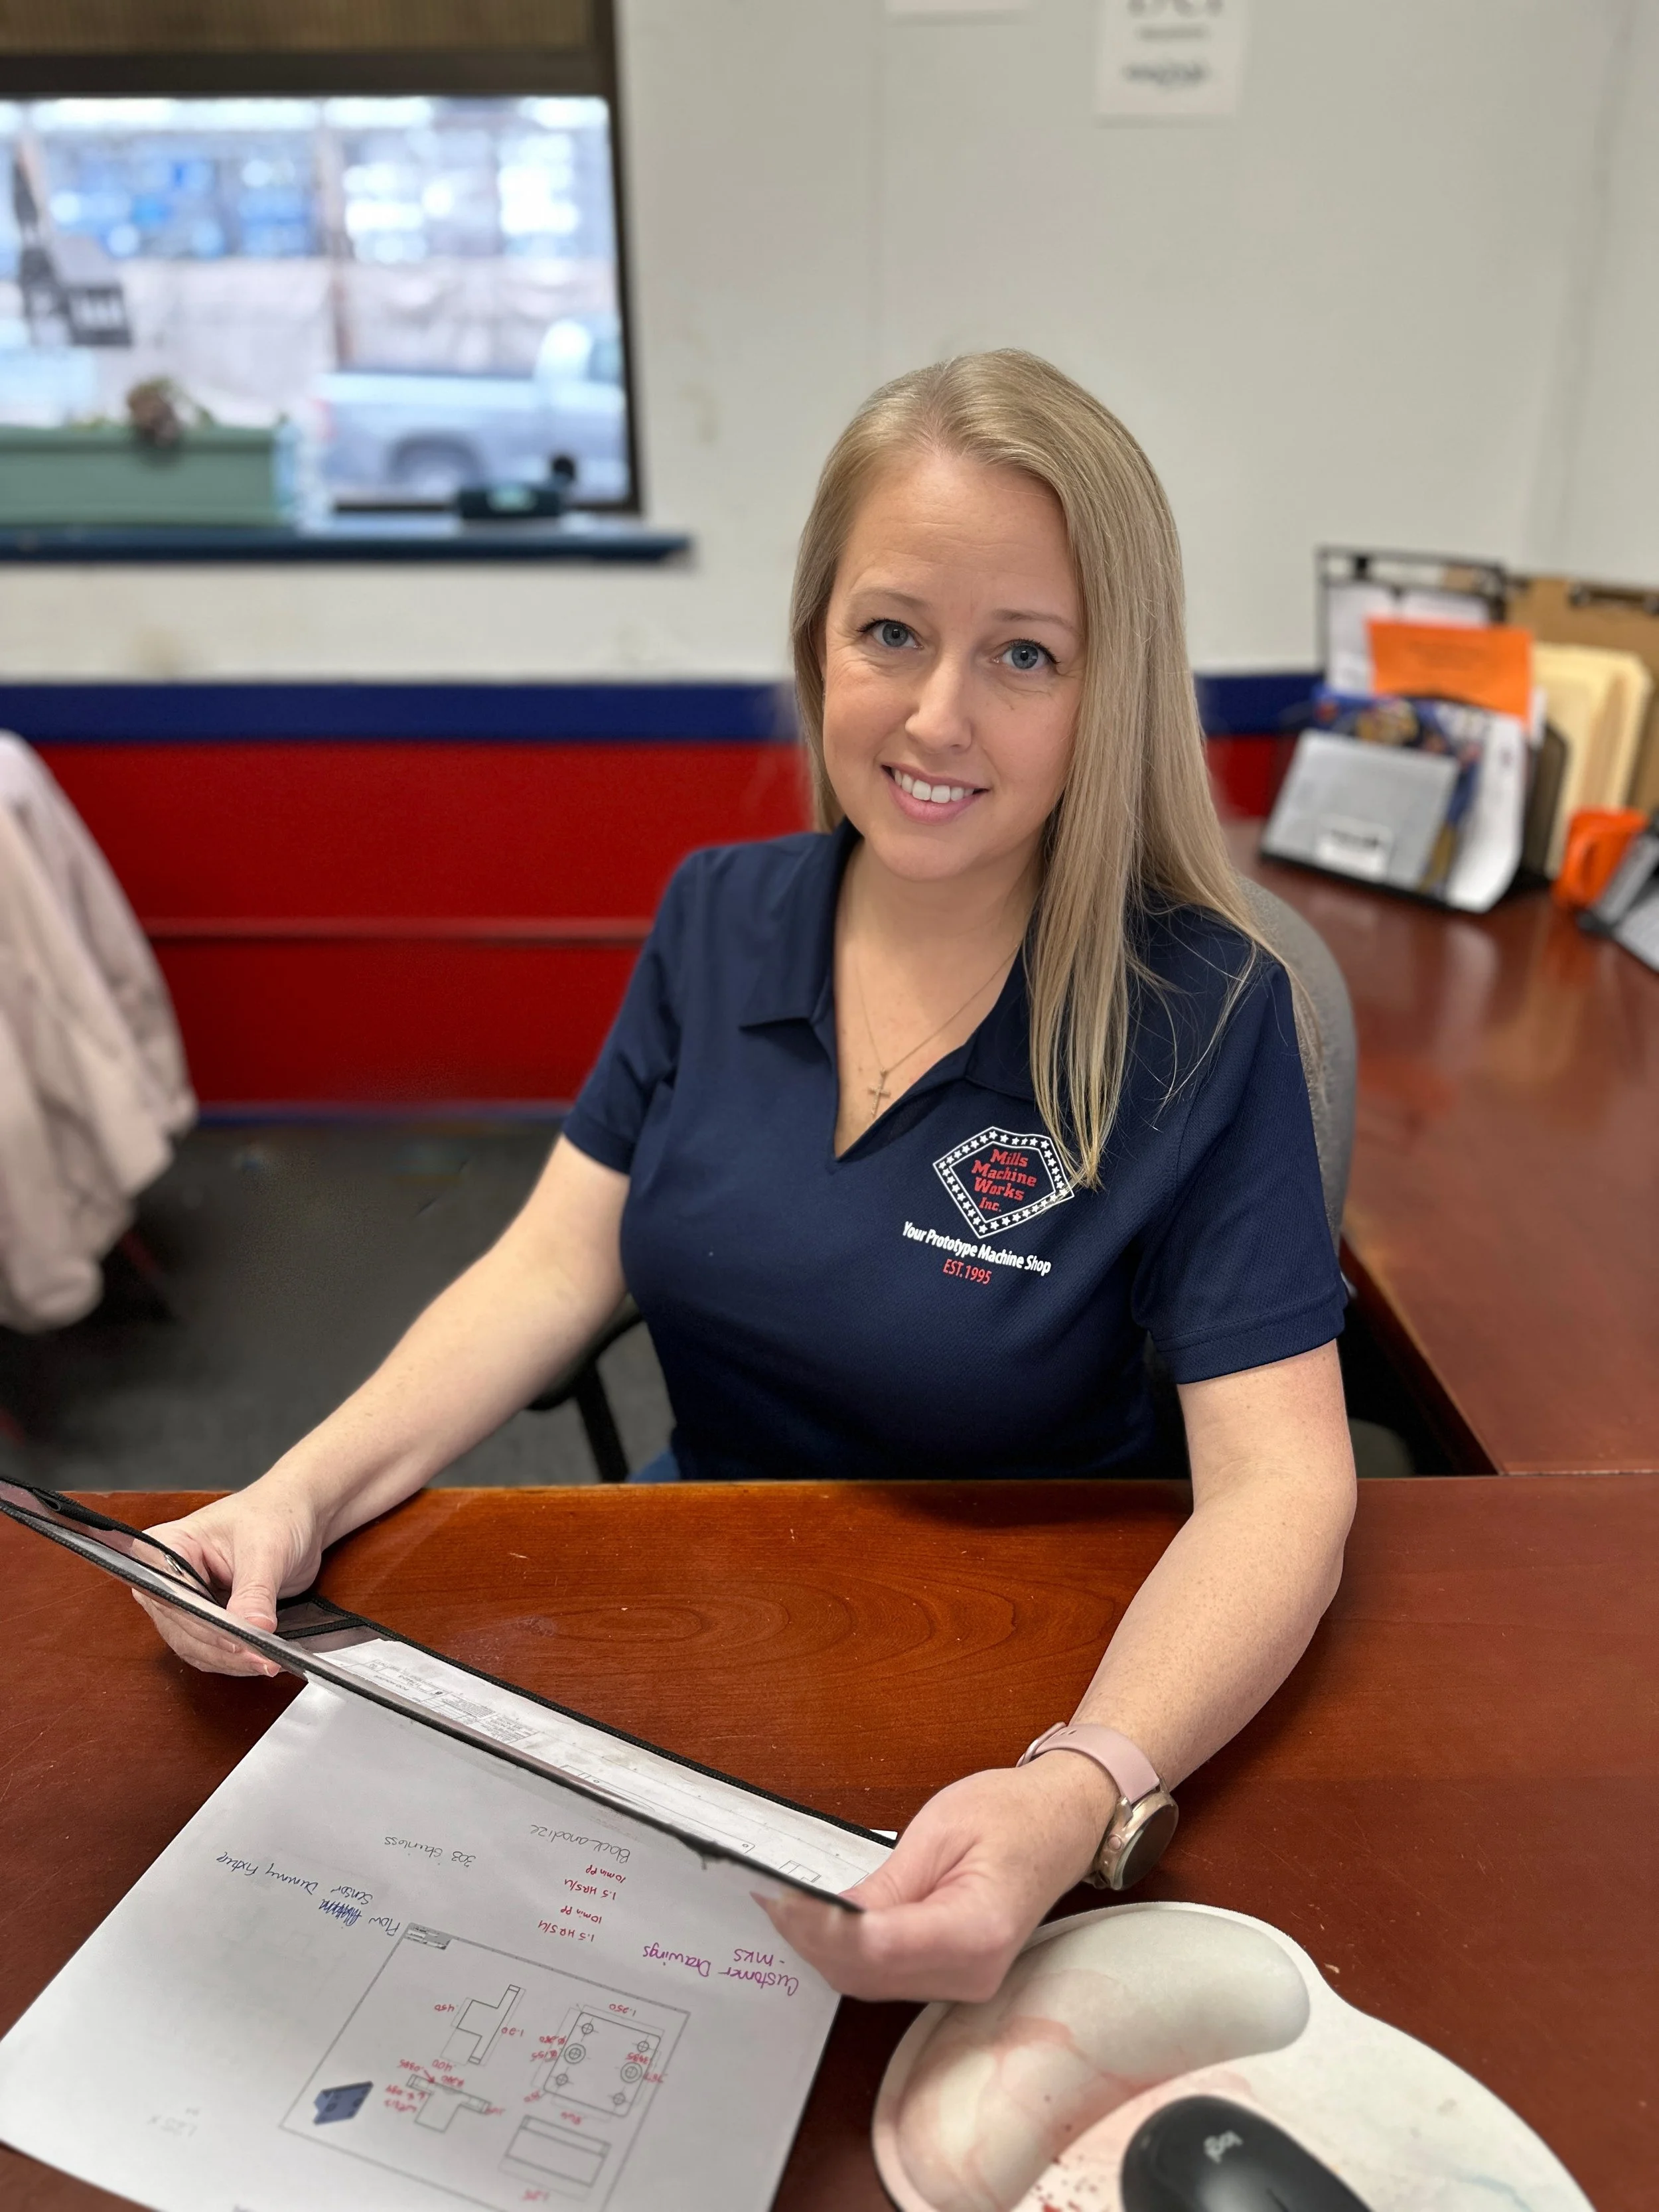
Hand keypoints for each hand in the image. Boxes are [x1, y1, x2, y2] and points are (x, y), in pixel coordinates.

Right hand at [130, 1478, 325, 1678]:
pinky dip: (235, 1659)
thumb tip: (253, 1627)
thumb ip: (255, 1591)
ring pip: (195, 1646)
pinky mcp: (204, 1619)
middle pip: (182, 1628)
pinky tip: (261, 1659)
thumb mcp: (266, 1549)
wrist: (296, 1517)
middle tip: (262, 1659)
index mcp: (166, 1546)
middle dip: (224, 1647)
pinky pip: (211, 1650)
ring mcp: (183, 1602)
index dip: (205, 1624)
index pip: (174, 1596)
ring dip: (231, 1660)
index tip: (238, 1642)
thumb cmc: (275, 1515)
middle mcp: (165, 1578)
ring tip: (267, 1661)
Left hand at [760, 1752, 1115, 2003]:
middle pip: (866, 1974)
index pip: (878, 1947)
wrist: (1061, 1823)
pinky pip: (885, 1976)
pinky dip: (846, 1953)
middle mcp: (973, 1973)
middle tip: (769, 1896)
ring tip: (783, 1905)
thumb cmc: (1012, 1815)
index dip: (821, 1927)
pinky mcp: (952, 1976)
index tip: (781, 1898)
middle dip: (810, 1938)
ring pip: (869, 1983)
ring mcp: (965, 1983)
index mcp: (977, 1931)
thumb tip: (827, 1912)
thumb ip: (886, 1883)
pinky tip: (820, 1923)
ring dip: (822, 1948)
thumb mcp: (941, 1831)